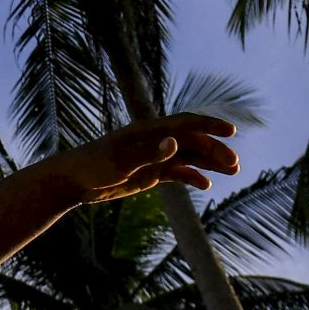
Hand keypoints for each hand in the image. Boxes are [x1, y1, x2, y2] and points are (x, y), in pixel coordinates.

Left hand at [47, 113, 239, 203]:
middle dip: (215, 150)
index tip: (231, 131)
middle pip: (192, 142)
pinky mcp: (149, 173)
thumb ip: (149, 153)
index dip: (209, 125)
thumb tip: (176, 143)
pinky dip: (192, 177)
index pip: (185, 124)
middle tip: (235, 164)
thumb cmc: (93, 166)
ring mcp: (153, 157)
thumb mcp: (121, 162)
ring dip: (210, 162)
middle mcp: (154, 141)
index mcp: (148, 132)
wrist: (73, 181)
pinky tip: (206, 185)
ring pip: (188, 157)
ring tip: (233, 171)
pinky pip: (176, 173)